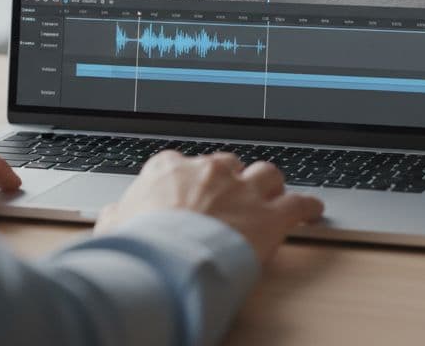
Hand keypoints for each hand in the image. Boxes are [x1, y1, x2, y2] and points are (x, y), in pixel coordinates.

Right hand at [94, 151, 323, 262]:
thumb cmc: (139, 246)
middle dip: (231, 178)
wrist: (168, 261)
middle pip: (228, 164)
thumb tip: (112, 216)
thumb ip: (117, 216)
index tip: (188, 189)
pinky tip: (312, 210)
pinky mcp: (269, 215)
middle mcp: (209, 172)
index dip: (186, 178)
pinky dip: (307, 207)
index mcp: (169, 170)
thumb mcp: (113, 227)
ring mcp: (242, 190)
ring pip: (266, 175)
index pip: (179, 163)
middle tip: (231, 195)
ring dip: (269, 185)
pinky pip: (297, 204)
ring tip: (273, 193)